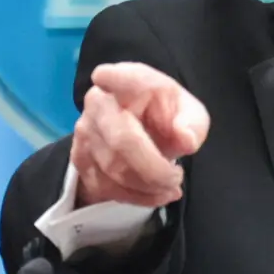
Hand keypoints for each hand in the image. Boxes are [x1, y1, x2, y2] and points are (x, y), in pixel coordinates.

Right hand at [71, 62, 209, 208]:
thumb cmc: (165, 117)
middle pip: (122, 140)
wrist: (140, 136)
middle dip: (154, 169)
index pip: (116, 77)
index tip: (103, 77)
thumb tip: (186, 140)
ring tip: (170, 185)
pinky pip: (107, 187)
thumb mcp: (189, 114)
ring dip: (148, 186)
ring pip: (114, 170)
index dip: (111, 78)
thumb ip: (192, 123)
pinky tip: (155, 193)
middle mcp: (100, 103)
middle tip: (176, 178)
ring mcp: (85, 132)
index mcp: (129, 83)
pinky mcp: (80, 160)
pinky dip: (137, 197)